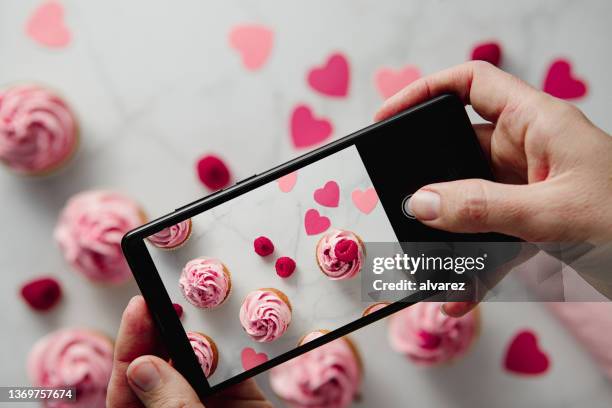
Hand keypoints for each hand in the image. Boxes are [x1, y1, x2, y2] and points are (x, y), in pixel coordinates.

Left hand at [107, 296, 271, 407]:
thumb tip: (143, 367)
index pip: (127, 389)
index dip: (130, 346)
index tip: (139, 307)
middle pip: (163, 369)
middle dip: (167, 332)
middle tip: (174, 296)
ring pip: (200, 366)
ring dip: (203, 337)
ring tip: (204, 307)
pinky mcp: (245, 405)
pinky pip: (237, 372)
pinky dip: (237, 350)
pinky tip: (236, 330)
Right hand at [375, 61, 611, 314]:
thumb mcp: (554, 215)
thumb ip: (483, 208)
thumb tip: (421, 203)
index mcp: (538, 123)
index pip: (471, 84)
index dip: (425, 91)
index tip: (388, 117)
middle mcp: (529, 149)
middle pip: (459, 151)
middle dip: (430, 183)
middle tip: (404, 209)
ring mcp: (530, 186)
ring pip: (471, 201)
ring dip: (451, 236)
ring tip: (436, 269)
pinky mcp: (535, 220)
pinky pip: (490, 236)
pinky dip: (474, 264)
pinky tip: (463, 293)